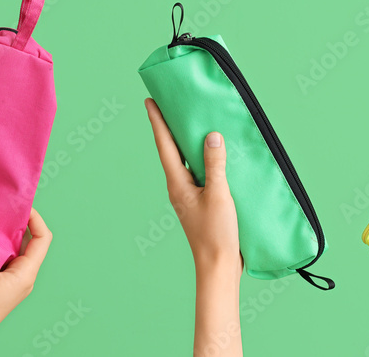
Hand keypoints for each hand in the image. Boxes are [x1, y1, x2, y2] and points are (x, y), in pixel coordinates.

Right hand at [0, 205, 51, 356]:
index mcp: (25, 274)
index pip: (42, 238)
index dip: (35, 219)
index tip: (17, 206)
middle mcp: (22, 276)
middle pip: (28, 241)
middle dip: (16, 223)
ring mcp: (10, 280)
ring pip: (12, 249)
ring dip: (2, 234)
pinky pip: (0, 258)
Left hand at [145, 98, 241, 356]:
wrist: (219, 266)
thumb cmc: (216, 234)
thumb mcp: (218, 194)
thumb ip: (215, 164)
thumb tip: (211, 135)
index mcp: (177, 183)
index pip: (165, 145)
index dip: (157, 121)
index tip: (149, 100)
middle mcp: (178, 186)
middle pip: (171, 150)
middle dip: (169, 126)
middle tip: (167, 103)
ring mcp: (188, 195)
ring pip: (184, 161)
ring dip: (185, 141)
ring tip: (189, 120)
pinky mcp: (200, 202)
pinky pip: (197, 172)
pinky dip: (201, 158)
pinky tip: (211, 153)